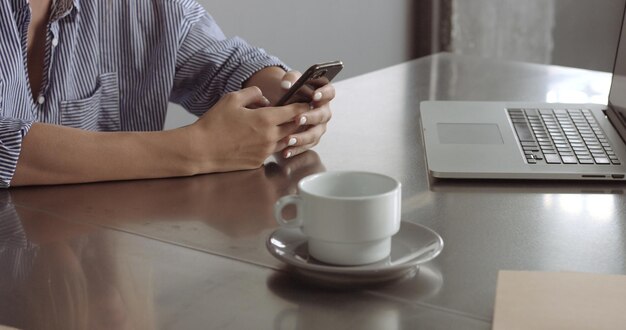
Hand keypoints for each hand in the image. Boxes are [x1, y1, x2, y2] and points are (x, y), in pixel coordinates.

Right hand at [186, 86, 308, 172]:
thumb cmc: (214, 123)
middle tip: (299, 114)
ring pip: (285, 141)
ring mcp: (265, 152)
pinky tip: (264, 139)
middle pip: (294, 128)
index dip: (303, 106)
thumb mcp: (232, 99)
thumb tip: (265, 98)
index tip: (308, 103)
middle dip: (297, 120)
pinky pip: (271, 151)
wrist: (200, 149)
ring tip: (283, 126)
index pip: (294, 112)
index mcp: (266, 119)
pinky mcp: (258, 162)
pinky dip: (272, 144)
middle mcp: (270, 137)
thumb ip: (253, 93)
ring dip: (286, 133)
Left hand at [278, 71, 335, 158]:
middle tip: (298, 119)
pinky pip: (306, 146)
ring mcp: (319, 126)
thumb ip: (290, 79)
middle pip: (322, 115)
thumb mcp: (291, 81)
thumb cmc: (291, 90)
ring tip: (289, 140)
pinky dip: (296, 150)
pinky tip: (286, 151)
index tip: (314, 95)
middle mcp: (324, 111)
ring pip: (314, 134)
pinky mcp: (311, 139)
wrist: (284, 104)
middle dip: (311, 118)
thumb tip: (286, 85)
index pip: (330, 92)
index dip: (324, 94)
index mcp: (323, 94)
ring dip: (302, 138)